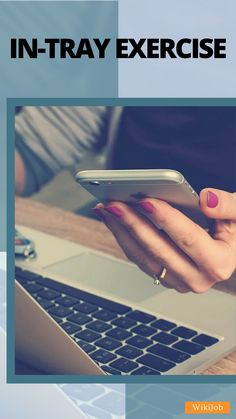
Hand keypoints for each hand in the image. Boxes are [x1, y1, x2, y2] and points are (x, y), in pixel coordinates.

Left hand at [94, 189, 235, 292]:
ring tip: (107, 208)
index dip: (166, 219)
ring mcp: (178, 281)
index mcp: (219, 263)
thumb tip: (206, 200)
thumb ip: (229, 206)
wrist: (230, 247)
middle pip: (159, 250)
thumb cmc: (234, 229)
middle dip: (134, 224)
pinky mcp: (164, 276)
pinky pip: (139, 258)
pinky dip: (124, 237)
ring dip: (122, 231)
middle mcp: (198, 278)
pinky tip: (113, 219)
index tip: (146, 200)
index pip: (188, 239)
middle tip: (115, 203)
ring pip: (143, 257)